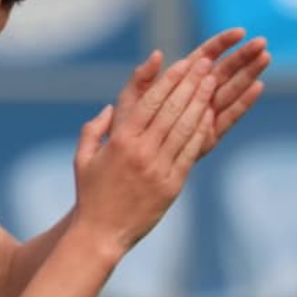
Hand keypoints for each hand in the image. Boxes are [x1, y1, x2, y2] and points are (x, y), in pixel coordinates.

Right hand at [74, 55, 215, 252]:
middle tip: (207, 64)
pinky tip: (211, 115)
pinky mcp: (172, 184)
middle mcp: (141, 152)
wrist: (101, 233)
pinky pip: (190, 151)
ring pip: (185, 127)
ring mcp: (158, 168)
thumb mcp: (83, 159)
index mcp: (119, 142)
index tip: (185, 63)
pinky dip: (202, 131)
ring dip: (201, 102)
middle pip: (172, 110)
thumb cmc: (90, 195)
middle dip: (191, 84)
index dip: (170, 81)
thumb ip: (93, 130)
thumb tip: (109, 109)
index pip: (150, 103)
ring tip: (214, 82)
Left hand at [115, 28, 269, 157]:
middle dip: (242, 56)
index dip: (222, 43)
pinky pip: (229, 117)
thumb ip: (142, 78)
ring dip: (248, 74)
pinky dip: (243, 103)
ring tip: (265, 57)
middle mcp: (194, 96)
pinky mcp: (209, 134)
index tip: (240, 32)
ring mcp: (204, 114)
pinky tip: (257, 87)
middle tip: (261, 42)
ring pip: (231, 90)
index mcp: (178, 81)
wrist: (130, 162)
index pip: (204, 55)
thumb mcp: (130, 101)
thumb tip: (157, 54)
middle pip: (223, 71)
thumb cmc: (127, 128)